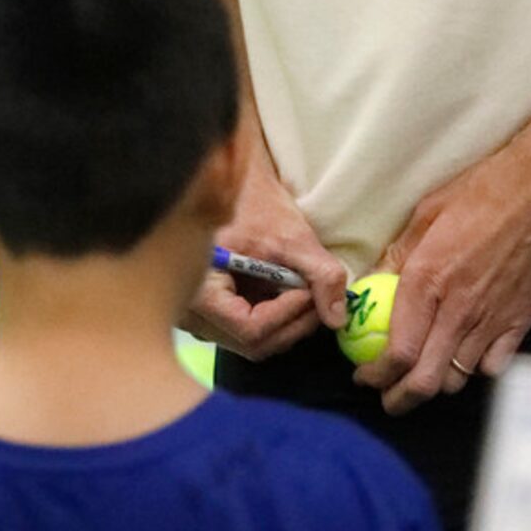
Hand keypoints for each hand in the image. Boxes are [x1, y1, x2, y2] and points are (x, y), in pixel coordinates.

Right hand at [183, 156, 348, 361]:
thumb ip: (320, 274)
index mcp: (200, 292)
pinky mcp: (214, 313)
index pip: (249, 329)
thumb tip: (337, 319)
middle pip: (252, 343)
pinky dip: (275, 317)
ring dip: (286, 322)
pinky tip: (286, 292)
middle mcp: (193, 313)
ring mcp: (201, 317)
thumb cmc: (255, 203)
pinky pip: (247, 330)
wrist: (235, 187)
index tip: (308, 292)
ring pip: (252, 341)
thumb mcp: (292, 235)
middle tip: (317, 298)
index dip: (286, 314)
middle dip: (292, 323)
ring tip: (304, 291)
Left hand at [353, 133, 530, 414]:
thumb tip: (373, 281)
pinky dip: (477, 369)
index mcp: (428, 280)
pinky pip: (494, 366)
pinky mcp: (522, 321)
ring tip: (424, 373)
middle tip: (388, 396)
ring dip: (436, 383)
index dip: (376, 375)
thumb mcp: (428, 211)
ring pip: (458, 379)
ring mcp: (493, 319)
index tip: (365, 376)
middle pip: (424, 381)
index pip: (397, 352)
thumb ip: (399, 253)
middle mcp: (459, 309)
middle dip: (400, 398)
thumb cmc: (487, 189)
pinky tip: (468, 354)